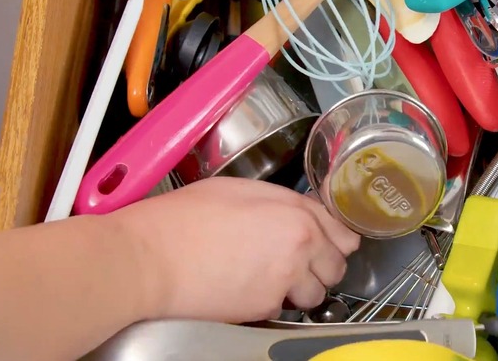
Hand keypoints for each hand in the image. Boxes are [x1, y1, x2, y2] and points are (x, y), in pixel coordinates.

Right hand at [113, 177, 360, 323]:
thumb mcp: (241, 189)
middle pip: (336, 267)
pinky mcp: (265, 307)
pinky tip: (247, 286)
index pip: (345, 235)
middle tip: (296, 260)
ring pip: (315, 293)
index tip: (327, 242)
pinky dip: (271, 301)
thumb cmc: (186, 218)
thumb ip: (285, 202)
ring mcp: (285, 282)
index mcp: (299, 216)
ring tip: (271, 276)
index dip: (334, 238)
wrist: (152, 258)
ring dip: (300, 288)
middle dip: (320, 265)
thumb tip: (305, 213)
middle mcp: (301, 250)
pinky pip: (284, 307)